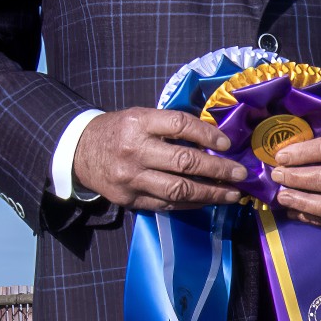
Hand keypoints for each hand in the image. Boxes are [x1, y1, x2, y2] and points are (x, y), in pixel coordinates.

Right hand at [74, 109, 250, 210]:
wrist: (80, 152)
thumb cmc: (118, 131)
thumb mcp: (139, 117)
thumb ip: (169, 126)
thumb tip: (211, 138)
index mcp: (138, 123)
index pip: (179, 125)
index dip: (206, 133)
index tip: (226, 144)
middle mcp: (134, 150)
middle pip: (184, 162)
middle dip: (218, 169)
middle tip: (240, 173)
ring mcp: (131, 178)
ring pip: (179, 189)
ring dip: (211, 193)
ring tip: (232, 193)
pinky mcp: (130, 198)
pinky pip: (167, 203)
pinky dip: (192, 203)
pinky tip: (208, 200)